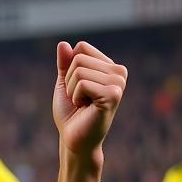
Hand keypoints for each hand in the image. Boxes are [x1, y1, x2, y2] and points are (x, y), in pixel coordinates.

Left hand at [53, 40, 127, 161]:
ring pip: (79, 70)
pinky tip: (86, 108)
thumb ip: (65, 64)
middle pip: (79, 58)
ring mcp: (118, 82)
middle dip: (70, 81)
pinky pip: (82, 83)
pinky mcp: (114, 94)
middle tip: (79, 99)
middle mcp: (118, 71)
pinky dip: (76, 96)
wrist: (73, 138)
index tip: (77, 88)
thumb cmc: (71, 113)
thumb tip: (63, 43)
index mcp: (109, 66)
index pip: (81, 48)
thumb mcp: (65, 83)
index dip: (69, 69)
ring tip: (83, 104)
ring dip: (72, 90)